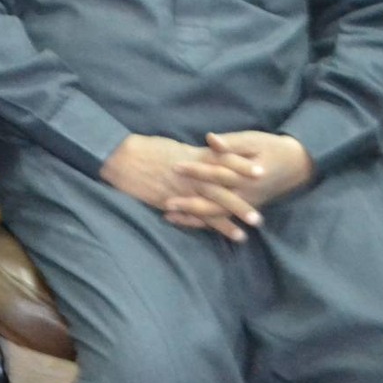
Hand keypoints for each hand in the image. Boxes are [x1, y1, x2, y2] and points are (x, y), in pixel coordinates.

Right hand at [101, 134, 250, 241]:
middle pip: (221, 189)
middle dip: (240, 203)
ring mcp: (181, 190)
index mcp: (193, 157)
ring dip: (227, 222)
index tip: (261, 172)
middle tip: (260, 215)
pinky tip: (211, 236)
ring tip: (245, 234)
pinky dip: (203, 226)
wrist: (121, 156)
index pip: (223, 161)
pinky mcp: (169, 201)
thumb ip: (194, 155)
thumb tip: (209, 156)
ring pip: (209, 207)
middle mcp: (191, 175)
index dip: (242, 167)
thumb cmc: (146, 148)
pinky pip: (190, 215)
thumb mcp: (174, 146)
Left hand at [165, 132, 314, 234]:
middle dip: (191, 203)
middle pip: (216, 203)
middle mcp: (247, 195)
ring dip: (194, 218)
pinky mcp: (245, 209)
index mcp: (248, 176)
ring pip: (218, 216)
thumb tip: (210, 139)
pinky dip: (204, 223)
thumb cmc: (271, 148)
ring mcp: (247, 205)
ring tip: (169, 216)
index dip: (197, 170)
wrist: (297, 165)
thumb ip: (231, 142)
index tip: (176, 166)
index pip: (219, 174)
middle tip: (167, 202)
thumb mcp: (253, 140)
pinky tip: (184, 222)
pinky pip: (223, 220)